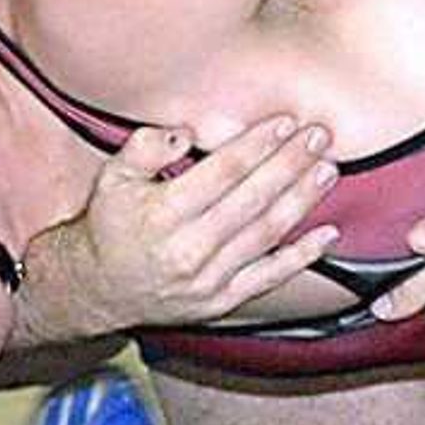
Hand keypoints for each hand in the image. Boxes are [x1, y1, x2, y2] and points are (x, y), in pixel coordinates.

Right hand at [17, 119, 339, 338]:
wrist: (97, 289)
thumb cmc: (110, 226)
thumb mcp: (112, 178)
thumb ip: (143, 147)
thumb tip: (184, 133)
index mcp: (161, 214)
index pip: (222, 172)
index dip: (258, 145)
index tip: (286, 123)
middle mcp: (188, 249)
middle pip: (252, 199)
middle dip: (290, 164)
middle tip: (319, 137)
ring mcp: (208, 279)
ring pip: (266, 233)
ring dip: (302, 200)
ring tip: (326, 170)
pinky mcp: (222, 301)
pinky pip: (270, 277)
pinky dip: (302, 256)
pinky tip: (327, 234)